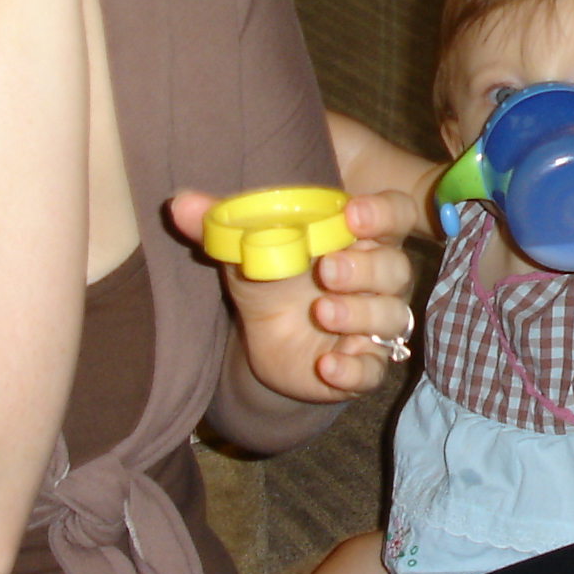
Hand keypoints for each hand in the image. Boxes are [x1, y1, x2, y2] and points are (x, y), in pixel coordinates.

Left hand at [170, 188, 416, 400]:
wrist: (266, 339)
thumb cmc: (272, 278)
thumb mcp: (246, 249)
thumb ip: (221, 223)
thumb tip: (179, 203)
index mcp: (360, 237)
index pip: (394, 214)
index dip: (381, 213)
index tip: (351, 215)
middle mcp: (379, 279)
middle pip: (395, 268)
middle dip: (365, 269)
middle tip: (327, 269)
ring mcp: (375, 324)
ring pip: (391, 318)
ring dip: (359, 314)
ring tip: (322, 312)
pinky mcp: (364, 366)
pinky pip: (373, 370)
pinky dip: (354, 369)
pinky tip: (327, 365)